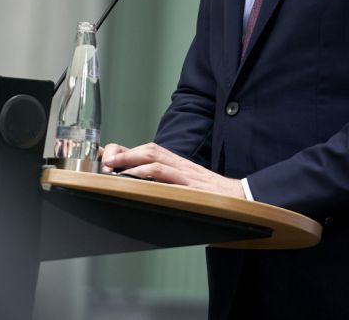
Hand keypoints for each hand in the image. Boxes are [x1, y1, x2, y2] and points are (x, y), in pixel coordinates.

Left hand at [100, 141, 243, 197]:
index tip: (109, 158)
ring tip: (113, 168)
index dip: (128, 151)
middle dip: (124, 153)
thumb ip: (169, 185)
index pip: (150, 149)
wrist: (243, 199)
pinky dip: (148, 174)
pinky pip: (167, 175)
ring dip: (131, 161)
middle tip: (105, 162)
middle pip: (149, 149)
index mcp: (179, 164)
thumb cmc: (214, 197)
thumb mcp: (189, 187)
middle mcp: (181, 164)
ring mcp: (186, 173)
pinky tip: (135, 179)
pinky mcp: (191, 185)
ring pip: (155, 157)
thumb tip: (144, 189)